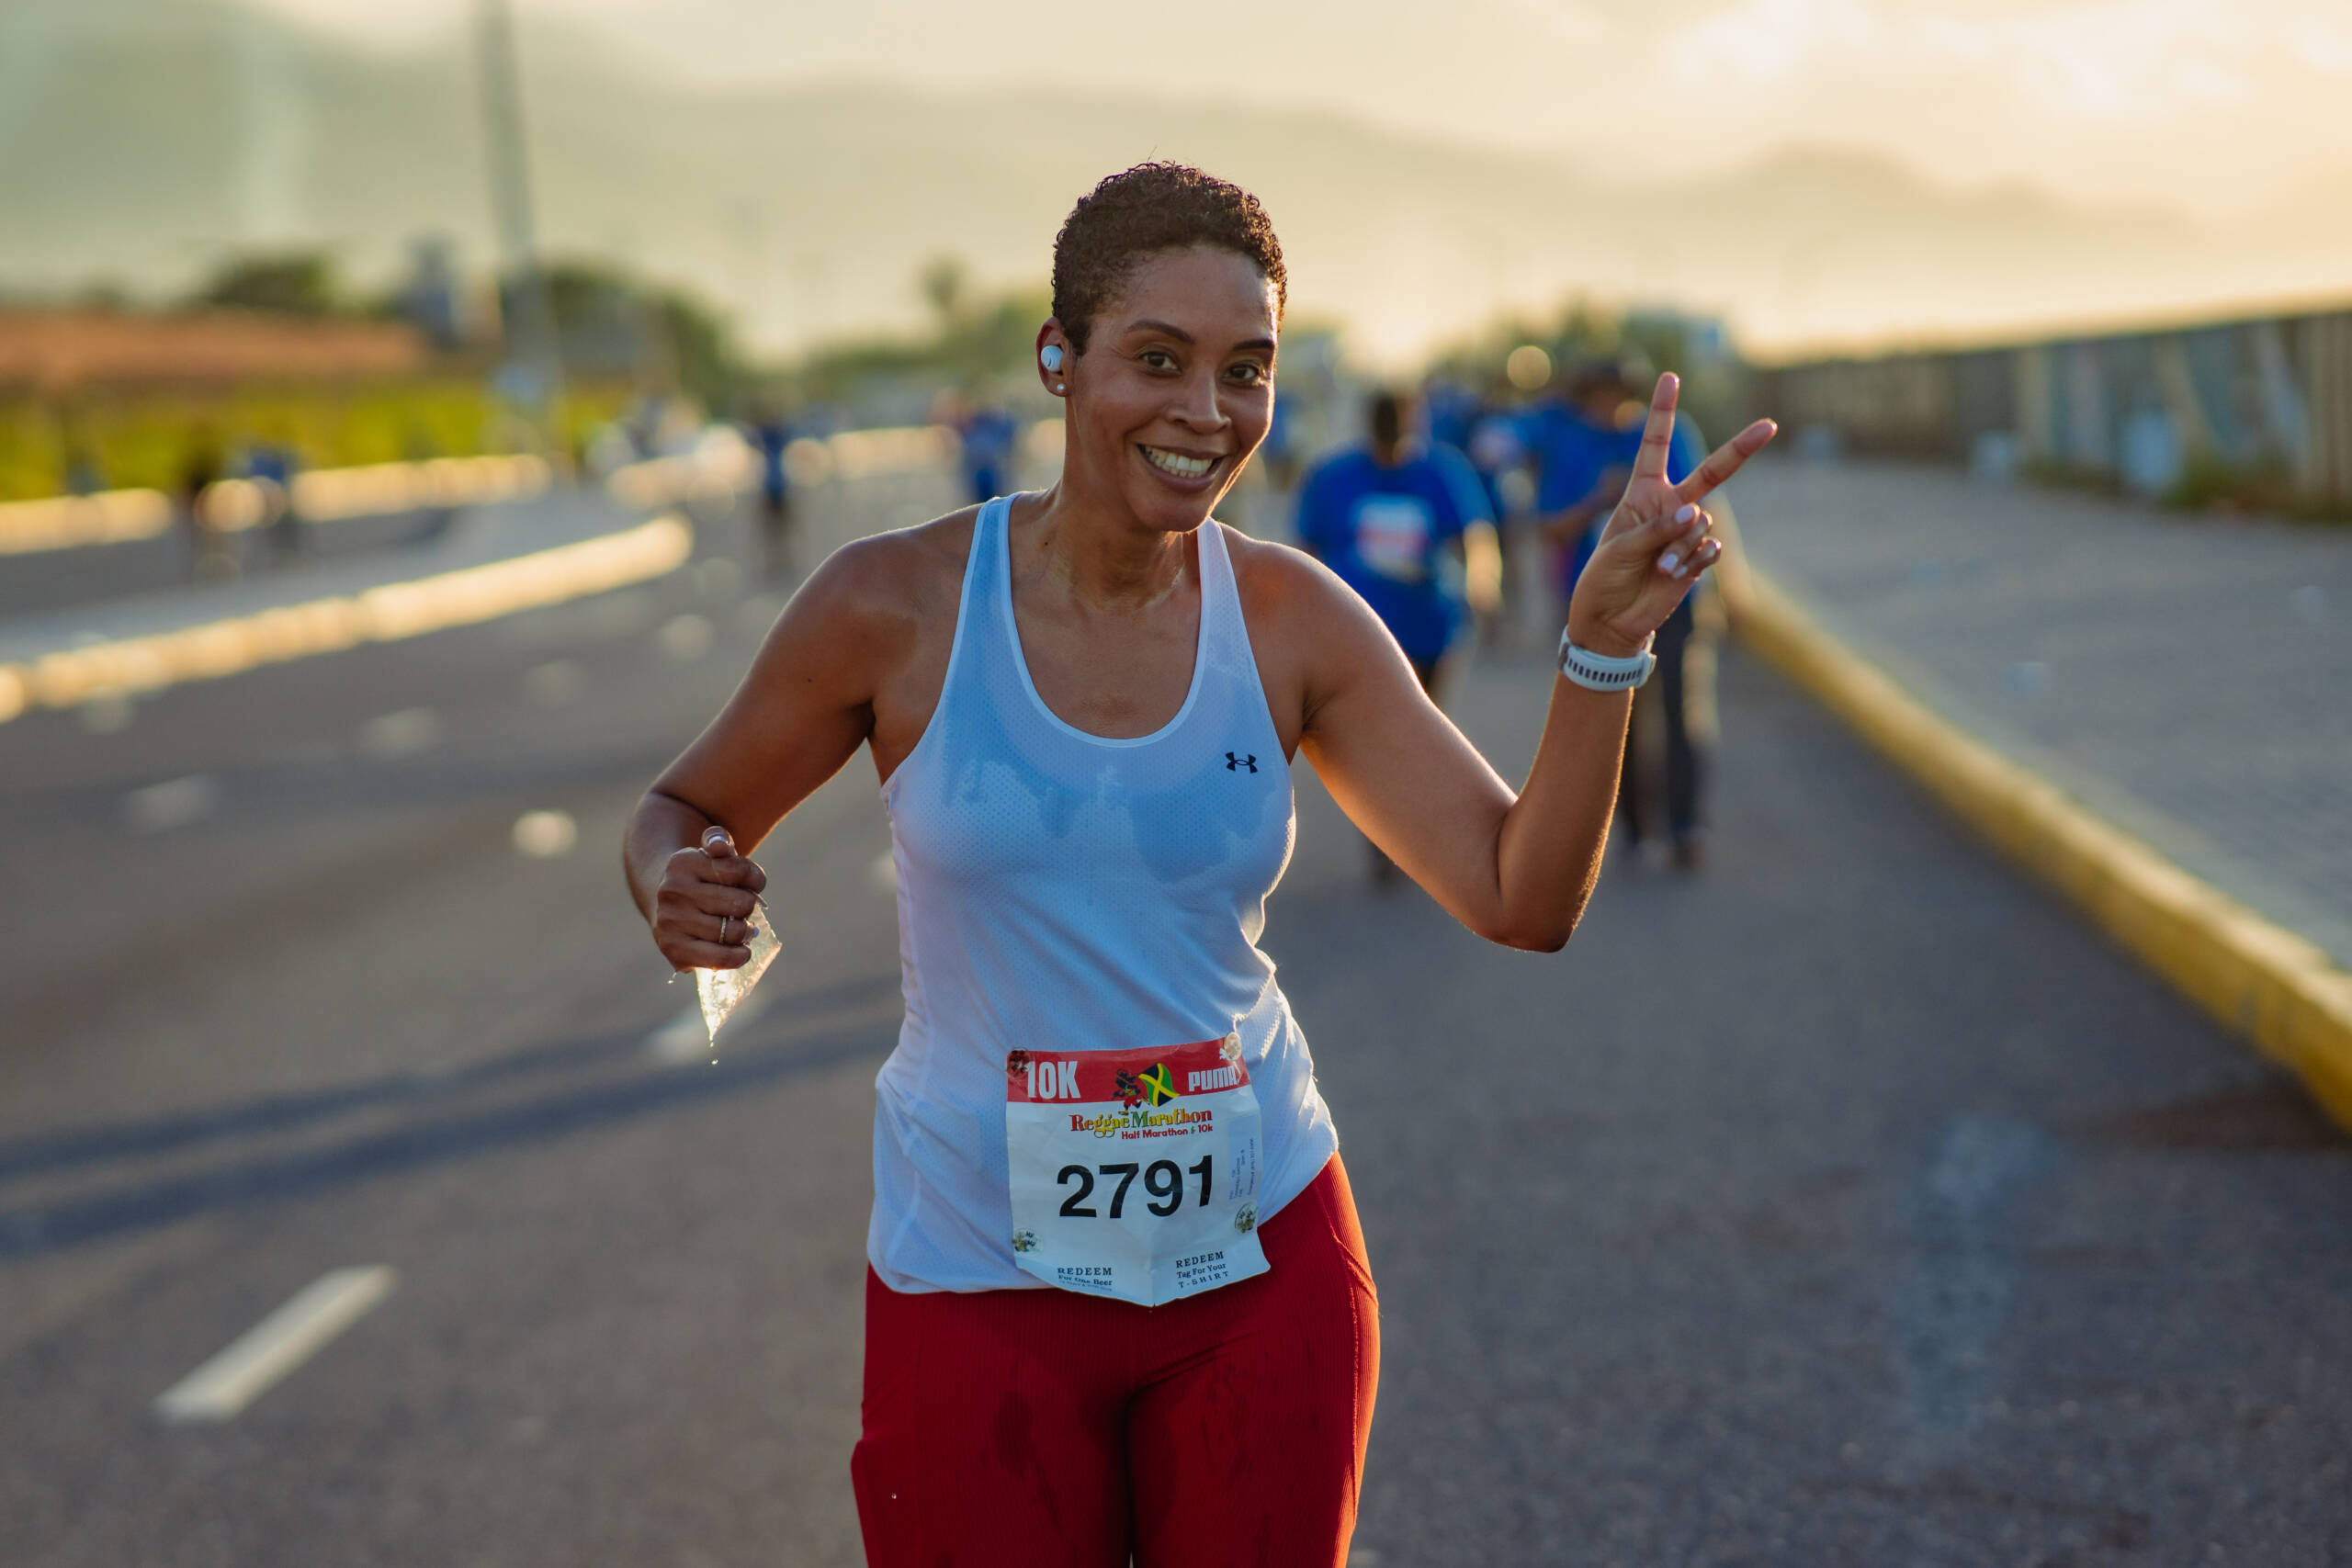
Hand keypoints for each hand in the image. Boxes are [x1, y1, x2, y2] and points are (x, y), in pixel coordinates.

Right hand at [650, 824, 768, 970]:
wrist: (661, 898)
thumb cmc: (699, 876)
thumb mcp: (709, 852)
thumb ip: (720, 840)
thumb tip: (720, 846)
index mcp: (683, 863)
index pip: (738, 871)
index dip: (754, 879)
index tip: (750, 883)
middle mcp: (672, 892)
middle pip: (741, 904)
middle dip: (748, 906)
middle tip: (741, 909)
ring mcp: (670, 922)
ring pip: (733, 932)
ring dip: (745, 931)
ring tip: (738, 927)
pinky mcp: (672, 948)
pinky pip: (720, 958)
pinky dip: (738, 956)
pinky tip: (741, 951)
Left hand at [1566, 375, 1775, 657]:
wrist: (1612, 620)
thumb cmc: (1604, 577)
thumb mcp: (1619, 547)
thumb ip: (1656, 528)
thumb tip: (1695, 515)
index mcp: (1642, 492)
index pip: (1656, 444)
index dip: (1662, 411)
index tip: (1669, 377)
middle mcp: (1670, 506)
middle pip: (1712, 472)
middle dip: (1741, 449)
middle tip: (1769, 426)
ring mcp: (1687, 533)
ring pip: (1702, 524)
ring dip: (1681, 546)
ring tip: (1659, 568)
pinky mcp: (1699, 559)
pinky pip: (1709, 550)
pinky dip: (1693, 562)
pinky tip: (1674, 575)